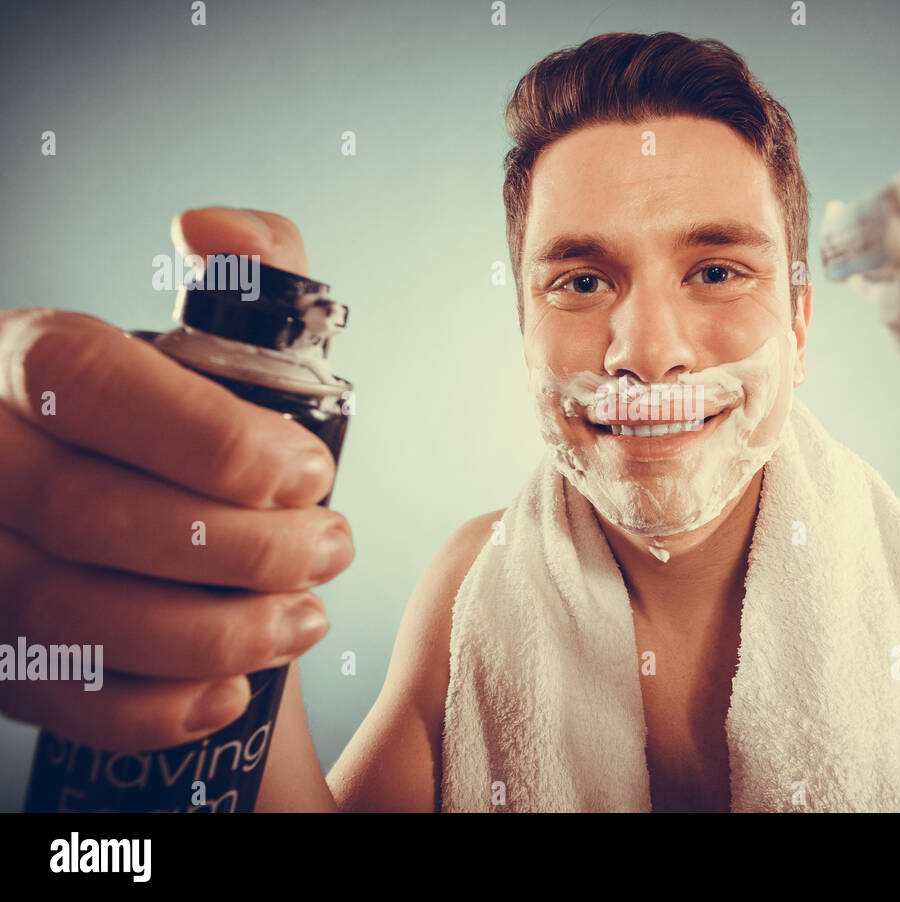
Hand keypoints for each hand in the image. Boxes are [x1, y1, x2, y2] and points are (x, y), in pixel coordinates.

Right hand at [0, 207, 352, 751]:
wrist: (99, 494)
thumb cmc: (170, 423)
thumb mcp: (207, 336)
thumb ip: (245, 273)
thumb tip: (216, 227)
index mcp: (22, 361)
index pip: (88, 379)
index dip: (209, 435)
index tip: (307, 470)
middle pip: (88, 511)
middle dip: (240, 544)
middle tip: (332, 547)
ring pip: (65, 613)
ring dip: (212, 630)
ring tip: (303, 617)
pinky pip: (48, 695)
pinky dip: (148, 705)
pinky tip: (228, 690)